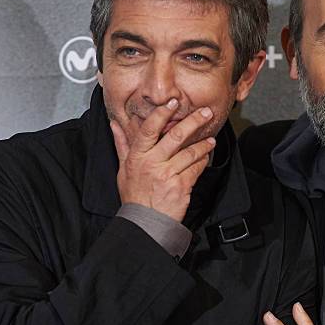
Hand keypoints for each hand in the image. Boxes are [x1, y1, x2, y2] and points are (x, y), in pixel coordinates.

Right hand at [111, 99, 216, 221]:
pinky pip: (196, 169)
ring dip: (203, 144)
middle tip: (205, 112)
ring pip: (190, 153)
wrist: (144, 222)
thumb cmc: (134, 195)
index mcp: (138, 156)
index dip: (162, 113)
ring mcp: (167, 174)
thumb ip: (122, 144)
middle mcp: (152, 163)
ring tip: (210, 140)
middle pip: (175, 136)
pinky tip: (205, 158)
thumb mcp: (123, 168)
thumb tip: (115, 125)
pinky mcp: (180, 186)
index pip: (149, 129)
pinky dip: (202, 162)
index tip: (173, 102)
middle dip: (193, 121)